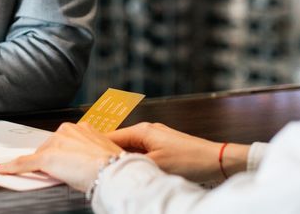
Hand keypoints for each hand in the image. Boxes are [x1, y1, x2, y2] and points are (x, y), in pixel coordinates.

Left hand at [0, 122, 122, 191]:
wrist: (112, 171)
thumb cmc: (112, 165)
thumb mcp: (100, 154)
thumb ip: (87, 153)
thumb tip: (83, 162)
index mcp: (82, 128)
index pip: (63, 142)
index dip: (62, 155)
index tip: (63, 161)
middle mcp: (67, 130)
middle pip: (50, 148)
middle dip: (53, 161)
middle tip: (67, 173)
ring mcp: (56, 143)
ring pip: (40, 156)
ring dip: (43, 166)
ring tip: (62, 176)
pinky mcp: (46, 157)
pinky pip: (24, 163)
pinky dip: (11, 167)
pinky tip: (1, 170)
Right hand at [108, 122, 247, 182]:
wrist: (216, 160)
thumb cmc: (189, 159)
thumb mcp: (156, 165)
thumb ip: (132, 164)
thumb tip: (114, 168)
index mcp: (143, 131)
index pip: (111, 136)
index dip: (96, 145)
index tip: (83, 152)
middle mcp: (148, 131)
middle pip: (119, 141)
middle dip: (108, 153)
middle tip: (94, 164)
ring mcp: (156, 138)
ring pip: (131, 148)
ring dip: (122, 158)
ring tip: (110, 169)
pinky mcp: (163, 146)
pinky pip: (142, 152)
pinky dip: (135, 160)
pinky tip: (132, 170)